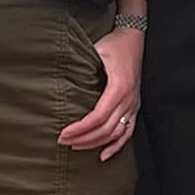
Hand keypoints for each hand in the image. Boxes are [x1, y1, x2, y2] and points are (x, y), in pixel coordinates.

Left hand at [57, 26, 142, 160]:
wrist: (134, 39)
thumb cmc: (114, 44)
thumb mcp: (96, 50)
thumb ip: (82, 65)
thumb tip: (60, 76)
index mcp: (119, 87)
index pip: (98, 116)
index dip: (80, 128)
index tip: (64, 133)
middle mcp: (128, 100)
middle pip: (106, 129)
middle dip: (84, 138)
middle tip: (63, 141)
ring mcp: (133, 105)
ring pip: (116, 133)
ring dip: (96, 143)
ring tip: (77, 146)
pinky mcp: (134, 107)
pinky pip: (128, 131)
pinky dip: (117, 146)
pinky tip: (104, 154)